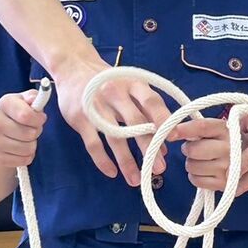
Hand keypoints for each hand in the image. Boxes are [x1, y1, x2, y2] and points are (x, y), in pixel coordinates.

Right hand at [0, 93, 46, 168]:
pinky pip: (25, 160)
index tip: (40, 117)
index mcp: (3, 104)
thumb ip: (33, 97)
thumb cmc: (17, 112)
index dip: (39, 118)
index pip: (27, 116)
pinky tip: (21, 148)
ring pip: (29, 148)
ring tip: (26, 137)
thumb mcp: (24, 100)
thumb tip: (36, 99)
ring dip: (33, 144)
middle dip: (36, 131)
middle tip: (31, 128)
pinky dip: (28, 155)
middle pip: (30, 134)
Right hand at [51, 50, 170, 186]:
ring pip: (114, 137)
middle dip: (148, 147)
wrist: (74, 67)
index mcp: (133, 84)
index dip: (162, 118)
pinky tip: (112, 173)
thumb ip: (147, 112)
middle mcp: (116, 93)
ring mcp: (96, 106)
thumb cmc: (110, 81)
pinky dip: (102, 160)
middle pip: (135, 122)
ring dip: (127, 161)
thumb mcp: (130, 87)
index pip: (151, 101)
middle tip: (159, 169)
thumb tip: (165, 143)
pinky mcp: (80, 118)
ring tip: (136, 180)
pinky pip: (93, 144)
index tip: (173, 138)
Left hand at [168, 117, 234, 192]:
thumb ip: (203, 128)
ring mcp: (228, 168)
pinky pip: (196, 180)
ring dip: (192, 163)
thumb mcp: (223, 129)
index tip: (171, 133)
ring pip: (192, 166)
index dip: (184, 129)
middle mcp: (229, 148)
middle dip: (188, 149)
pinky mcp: (225, 184)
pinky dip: (195, 176)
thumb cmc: (233, 142)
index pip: (201, 127)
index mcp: (227, 130)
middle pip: (192, 150)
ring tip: (203, 160)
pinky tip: (204, 172)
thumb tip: (173, 132)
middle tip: (194, 149)